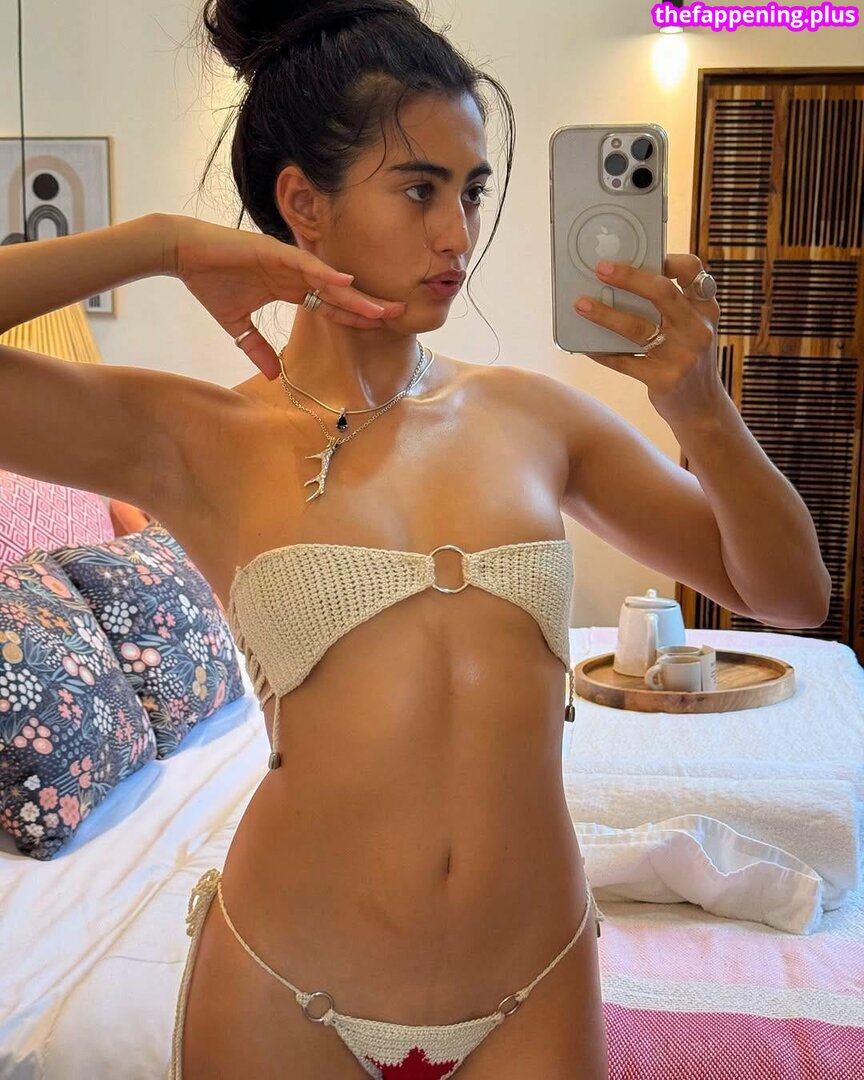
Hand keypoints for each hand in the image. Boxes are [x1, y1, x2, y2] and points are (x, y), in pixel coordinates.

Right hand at [162, 215, 405, 378]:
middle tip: (399, 314)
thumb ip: (257, 348)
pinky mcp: (272, 250)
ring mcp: (286, 260)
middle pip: (338, 293)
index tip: (378, 328)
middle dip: (367, 304)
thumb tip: (273, 376)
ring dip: (355, 295)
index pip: (329, 305)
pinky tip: (346, 283)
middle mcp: (294, 273)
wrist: (182, 254)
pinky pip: (305, 263)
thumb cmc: (209, 282)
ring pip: (328, 280)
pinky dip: (325, 273)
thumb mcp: (236, 326)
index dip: (353, 316)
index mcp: (289, 288)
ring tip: (381, 307)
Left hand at [574, 253, 722, 418]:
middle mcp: (698, 329)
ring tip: (581, 305)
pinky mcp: (665, 380)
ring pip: (638, 328)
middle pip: (662, 293)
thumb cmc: (687, 358)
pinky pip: (625, 362)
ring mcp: (683, 356)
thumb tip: (619, 282)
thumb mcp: (691, 328)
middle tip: (600, 269)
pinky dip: (602, 352)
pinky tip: (586, 345)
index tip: (644, 253)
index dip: (670, 259)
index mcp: (705, 309)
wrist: (702, 406)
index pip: (694, 272)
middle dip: (629, 277)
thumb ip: (671, 307)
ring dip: (605, 314)